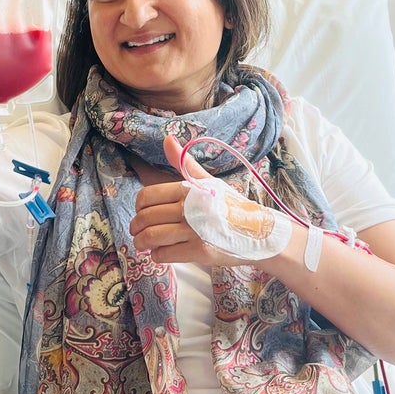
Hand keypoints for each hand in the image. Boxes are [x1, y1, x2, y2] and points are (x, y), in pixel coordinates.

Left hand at [130, 136, 249, 266]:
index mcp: (189, 189)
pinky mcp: (200, 251)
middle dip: (136, 228)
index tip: (141, 214)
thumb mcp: (209, 181)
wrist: (258, 233)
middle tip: (138, 233)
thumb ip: (184, 163)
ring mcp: (195, 230)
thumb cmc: (230, 207)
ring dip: (142, 243)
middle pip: (146, 218)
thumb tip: (167, 138)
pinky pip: (165, 254)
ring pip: (152, 237)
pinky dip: (157, 256)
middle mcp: (190, 207)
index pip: (147, 196)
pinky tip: (160, 253)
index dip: (138, 207)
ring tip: (144, 245)